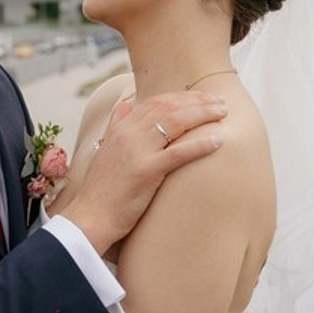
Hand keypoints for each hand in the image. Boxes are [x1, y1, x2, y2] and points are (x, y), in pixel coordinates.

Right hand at [54, 90, 226, 252]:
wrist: (90, 216)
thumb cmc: (101, 189)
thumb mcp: (104, 150)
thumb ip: (114, 125)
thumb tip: (122, 103)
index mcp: (120, 129)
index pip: (155, 102)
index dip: (182, 97)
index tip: (202, 97)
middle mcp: (128, 134)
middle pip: (168, 107)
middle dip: (197, 101)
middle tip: (220, 102)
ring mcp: (137, 151)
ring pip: (175, 122)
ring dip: (203, 115)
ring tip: (223, 114)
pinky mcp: (146, 171)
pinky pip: (179, 153)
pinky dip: (200, 144)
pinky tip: (218, 141)